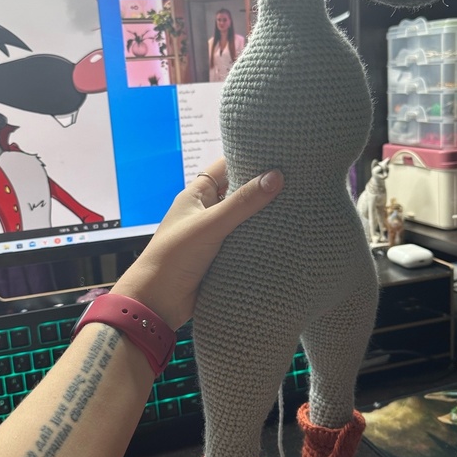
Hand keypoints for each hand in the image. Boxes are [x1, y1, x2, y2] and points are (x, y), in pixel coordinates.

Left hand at [111, 159, 283, 328]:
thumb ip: (242, 203)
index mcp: (197, 195)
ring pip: (245, 219)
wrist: (158, 302)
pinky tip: (285, 237)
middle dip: (263, 189)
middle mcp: (206, 212)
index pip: (225, 167)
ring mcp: (215, 235)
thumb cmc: (173, 256)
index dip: (248, 158)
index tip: (278, 154)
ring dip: (264, 217)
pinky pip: (246, 243)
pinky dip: (261, 241)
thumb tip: (275, 177)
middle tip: (296, 181)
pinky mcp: (223, 257)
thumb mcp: (210, 225)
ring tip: (298, 205)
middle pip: (239, 193)